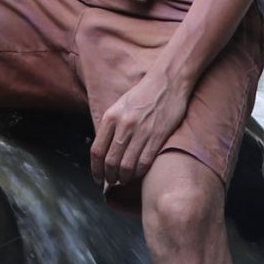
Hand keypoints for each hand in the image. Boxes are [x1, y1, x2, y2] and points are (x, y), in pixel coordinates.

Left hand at [89, 71, 191, 187]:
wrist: (167, 82)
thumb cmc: (143, 95)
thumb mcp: (119, 106)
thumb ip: (111, 126)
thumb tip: (104, 151)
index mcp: (110, 117)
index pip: (97, 151)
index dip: (95, 169)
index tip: (97, 178)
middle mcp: (123, 125)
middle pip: (110, 161)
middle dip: (109, 176)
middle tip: (112, 181)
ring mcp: (141, 132)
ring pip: (127, 165)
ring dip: (124, 177)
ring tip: (124, 180)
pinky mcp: (157, 136)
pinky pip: (144, 162)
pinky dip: (139, 173)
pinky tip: (137, 174)